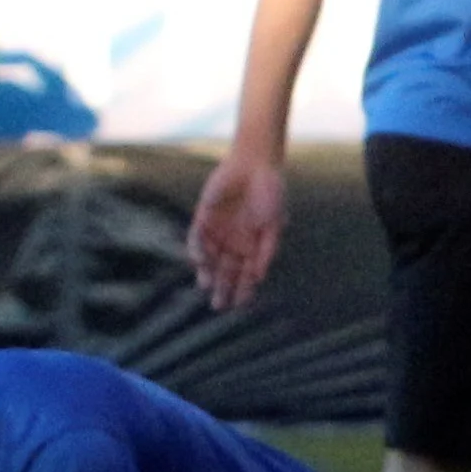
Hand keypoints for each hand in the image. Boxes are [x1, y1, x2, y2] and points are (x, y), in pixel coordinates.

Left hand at [190, 153, 286, 310]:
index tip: (240, 305)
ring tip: (208, 286)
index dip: (243, 290)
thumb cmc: (271, 193)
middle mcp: (233, 241)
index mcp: (252, 245)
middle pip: (225, 271)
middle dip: (222, 289)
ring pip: (209, 260)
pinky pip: (196, 239)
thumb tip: (259, 276)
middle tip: (219, 306)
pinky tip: (202, 261)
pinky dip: (198, 251)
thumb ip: (267, 250)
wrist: (254, 165)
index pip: (245, 273)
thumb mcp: (274, 224)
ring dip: (208, 274)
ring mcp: (217, 231)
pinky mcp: (203, 218)